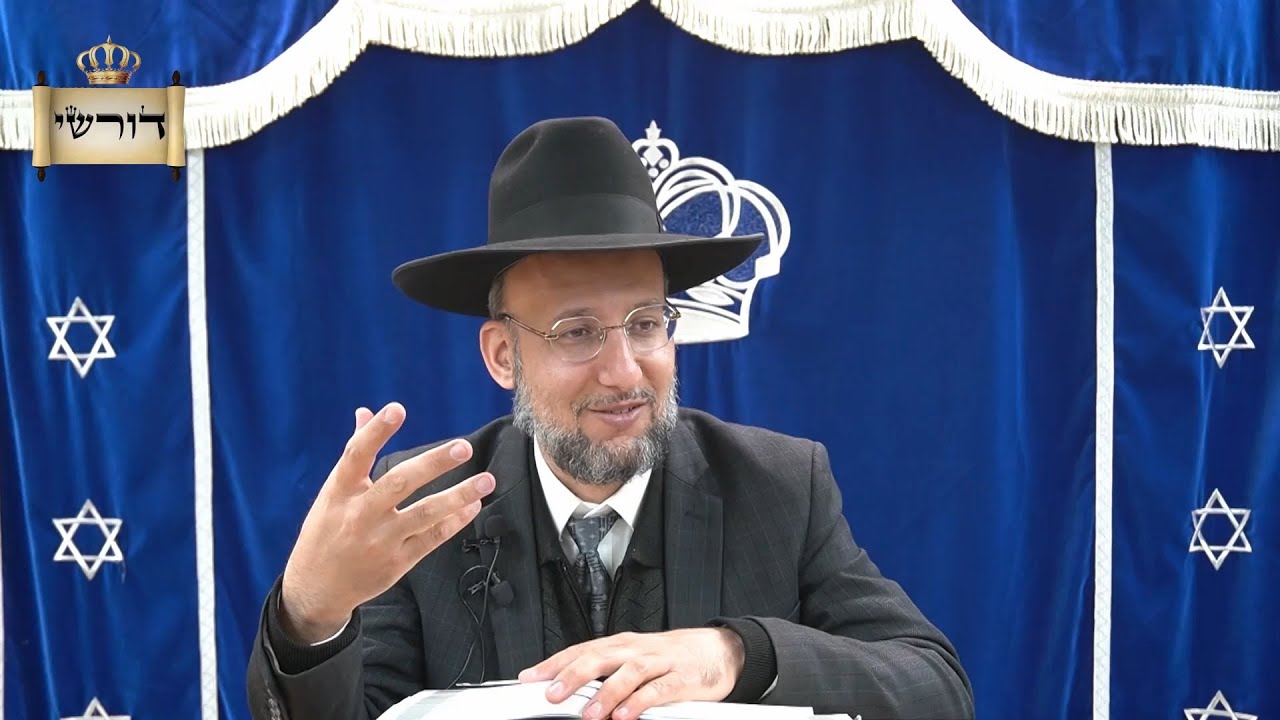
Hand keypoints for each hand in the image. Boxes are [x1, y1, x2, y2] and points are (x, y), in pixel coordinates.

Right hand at [279, 402, 495, 642]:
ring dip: (458, 496)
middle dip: (434, 464)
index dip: (376, 431)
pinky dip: (454, 521)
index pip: (356, 455)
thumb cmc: (326, 531)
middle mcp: (360, 514)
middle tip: (464, 447)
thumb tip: (365, 412)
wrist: (316, 588)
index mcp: (339, 492)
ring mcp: (380, 540)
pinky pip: (432, 538)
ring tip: (486, 480)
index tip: (397, 409)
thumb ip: (355, 453)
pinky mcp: (397, 562)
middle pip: (399, 483)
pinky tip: (473, 506)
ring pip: (425, 514)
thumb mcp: (333, 493)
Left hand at [517, 629, 745, 719]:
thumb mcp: (635, 659)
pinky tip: (626, 715)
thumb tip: (570, 689)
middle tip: (552, 694)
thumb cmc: (672, 658)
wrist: (719, 650)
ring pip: (629, 672)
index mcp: (622, 645)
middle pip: (600, 656)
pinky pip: (659, 691)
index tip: (531, 677)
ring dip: (607, 693)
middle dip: (573, 675)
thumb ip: (607, 673)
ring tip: (590, 713)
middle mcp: (637, 650)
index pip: (582, 649)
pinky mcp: (681, 679)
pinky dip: (641, 702)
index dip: (555, 663)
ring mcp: (660, 663)